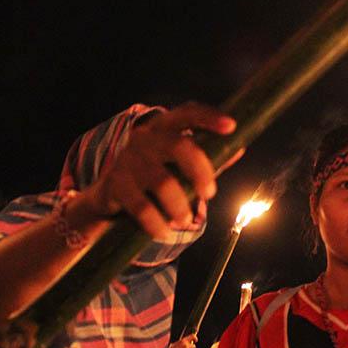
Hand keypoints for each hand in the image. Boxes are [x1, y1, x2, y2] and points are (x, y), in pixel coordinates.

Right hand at [81, 102, 242, 237]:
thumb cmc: (155, 173)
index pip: (187, 114)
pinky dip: (157, 224)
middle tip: (210, 194)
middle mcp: (146, 138)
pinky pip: (142, 207)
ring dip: (179, 206)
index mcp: (164, 127)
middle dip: (201, 172)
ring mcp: (128, 159)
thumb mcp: (178, 163)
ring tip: (185, 220)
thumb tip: (238, 149)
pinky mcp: (115, 183)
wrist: (108, 193)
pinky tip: (164, 233)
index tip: (231, 126)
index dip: (209, 118)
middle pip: (179, 147)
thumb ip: (207, 157)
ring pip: (163, 183)